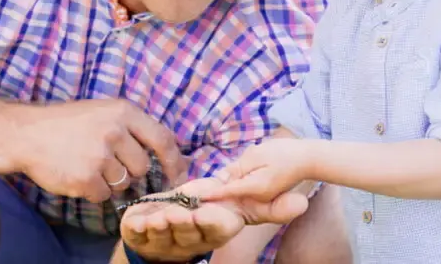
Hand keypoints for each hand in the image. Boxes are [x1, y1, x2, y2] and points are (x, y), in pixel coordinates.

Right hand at [0, 99, 186, 202]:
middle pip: (141, 167)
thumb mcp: (104, 112)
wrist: (27, 133)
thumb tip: (167, 154)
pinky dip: (92, 191)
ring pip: (122, 183)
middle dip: (127, 170)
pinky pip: (103, 195)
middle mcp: (115, 131)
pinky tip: (77, 174)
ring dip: (108, 181)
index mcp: (124, 112)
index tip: (178, 176)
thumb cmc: (68, 123)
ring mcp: (100, 156)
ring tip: (86, 163)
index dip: (174, 162)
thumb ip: (133, 129)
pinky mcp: (85, 178)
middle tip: (104, 160)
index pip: (163, 140)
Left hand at [120, 176, 308, 261]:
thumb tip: (303, 202)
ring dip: (162, 224)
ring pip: (165, 232)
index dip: (212, 221)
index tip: (207, 212)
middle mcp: (193, 237)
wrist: (167, 222)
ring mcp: (167, 238)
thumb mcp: (239, 205)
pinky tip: (137, 221)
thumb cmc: (207, 209)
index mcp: (216, 228)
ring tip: (158, 217)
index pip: (218, 227)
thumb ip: (269, 207)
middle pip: (190, 231)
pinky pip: (140, 232)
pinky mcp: (142, 234)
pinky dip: (138, 225)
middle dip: (185, 222)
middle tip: (180, 213)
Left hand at [199, 138, 313, 203]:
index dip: (211, 193)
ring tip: (203, 190)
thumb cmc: (284, 152)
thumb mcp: (257, 154)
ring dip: (224, 190)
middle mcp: (258, 196)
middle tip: (193, 193)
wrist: (308, 158)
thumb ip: (238, 167)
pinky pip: (246, 190)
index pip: (227, 191)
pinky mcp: (265, 193)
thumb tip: (221, 177)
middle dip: (214, 194)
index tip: (194, 196)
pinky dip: (235, 187)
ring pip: (238, 193)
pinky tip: (226, 182)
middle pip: (231, 195)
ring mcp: (263, 196)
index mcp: (255, 186)